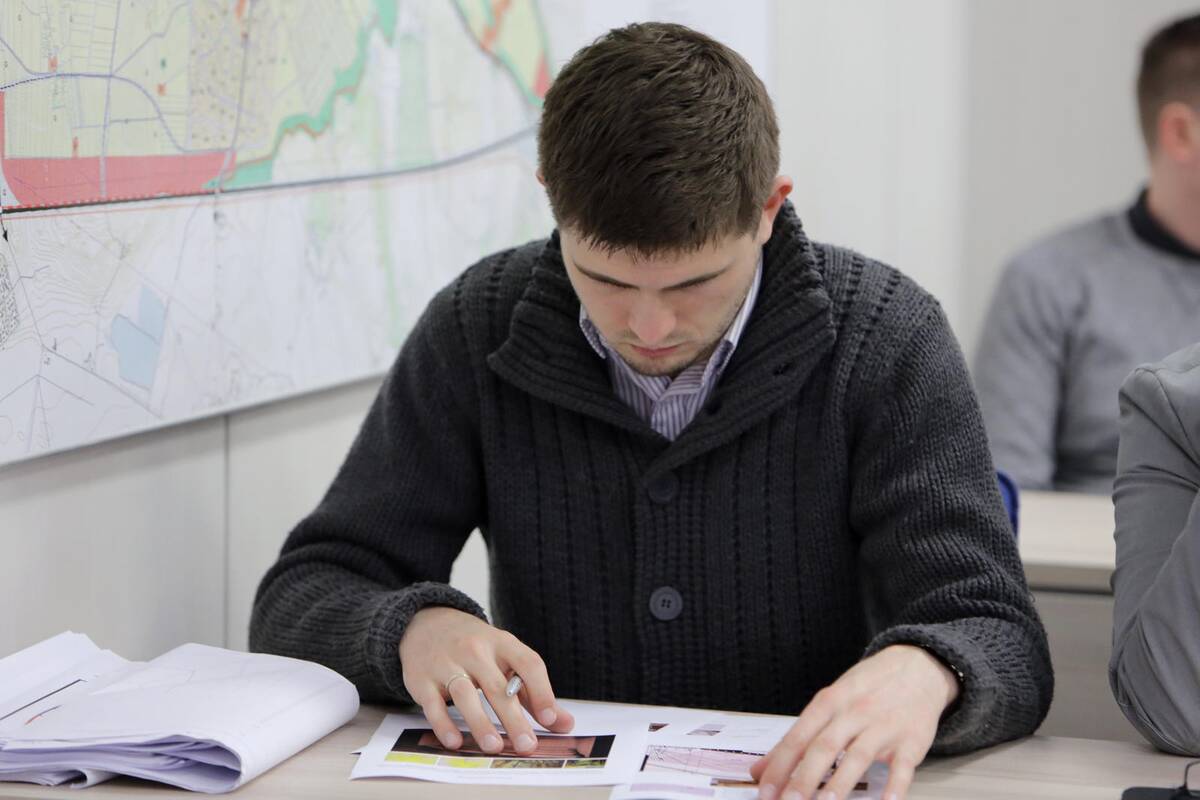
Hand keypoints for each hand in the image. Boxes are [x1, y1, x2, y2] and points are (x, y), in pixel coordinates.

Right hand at [398, 606, 574, 755]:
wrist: (426, 623)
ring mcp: (446, 663)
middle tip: (527, 746)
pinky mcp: (421, 678)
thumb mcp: (505, 658)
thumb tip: (564, 724)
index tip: (551, 720)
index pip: (528, 664)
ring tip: (494, 747)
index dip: (542, 692)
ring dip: (480, 722)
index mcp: (502, 643)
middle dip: (514, 719)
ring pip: (465, 694)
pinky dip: (443, 724)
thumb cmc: (475, 648)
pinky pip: (432, 704)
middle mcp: (475, 650)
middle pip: (498, 686)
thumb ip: (532, 692)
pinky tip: (455, 742)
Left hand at [750, 644, 958, 799]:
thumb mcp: (830, 701)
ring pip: (858, 757)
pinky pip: (902, 767)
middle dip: (804, 779)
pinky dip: (894, 787)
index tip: (765, 791)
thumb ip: (798, 736)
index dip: (780, 766)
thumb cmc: (867, 688)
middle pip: (824, 748)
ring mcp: (884, 727)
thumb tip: (761, 769)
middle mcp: (854, 713)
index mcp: (829, 702)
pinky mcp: (912, 741)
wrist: (918, 667)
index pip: (798, 737)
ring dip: (840, 784)